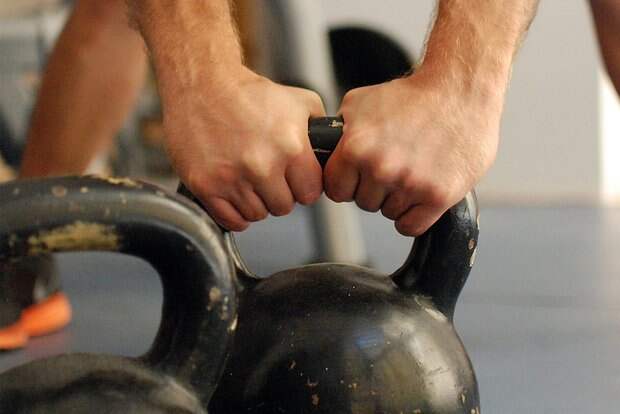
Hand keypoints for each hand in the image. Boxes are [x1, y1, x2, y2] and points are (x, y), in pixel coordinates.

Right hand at [161, 68, 325, 230]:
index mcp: (290, 147)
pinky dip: (234, 212)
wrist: (202, 84)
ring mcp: (232, 178)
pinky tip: (234, 191)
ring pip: (257, 215)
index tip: (293, 177)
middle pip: (283, 207)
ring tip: (248, 178)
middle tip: (267, 174)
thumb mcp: (299, 101)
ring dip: (256, 202)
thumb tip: (333, 155)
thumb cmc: (249, 94)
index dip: (303, 185)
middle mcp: (262, 165)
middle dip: (279, 193)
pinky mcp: (206, 186)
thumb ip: (321, 131)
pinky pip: (232, 220)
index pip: (310, 193)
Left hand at [324, 72, 501, 235]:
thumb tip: (325, 149)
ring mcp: (410, 184)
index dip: (347, 183)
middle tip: (395, 165)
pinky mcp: (438, 196)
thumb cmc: (414, 96)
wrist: (461, 91)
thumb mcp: (361, 103)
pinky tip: (421, 192)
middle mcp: (381, 168)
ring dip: (398, 199)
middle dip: (375, 188)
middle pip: (364, 203)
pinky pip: (411, 226)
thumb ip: (339, 132)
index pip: (336, 190)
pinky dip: (415, 215)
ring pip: (389, 214)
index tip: (360, 175)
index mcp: (356, 148)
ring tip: (413, 170)